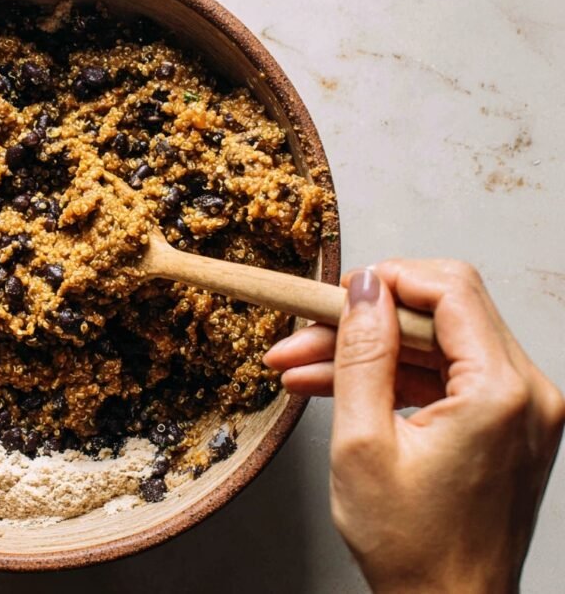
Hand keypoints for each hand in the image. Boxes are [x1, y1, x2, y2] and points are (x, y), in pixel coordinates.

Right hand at [265, 260, 564, 591]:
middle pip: (441, 314)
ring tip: (300, 367)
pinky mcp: (507, 424)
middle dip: (365, 320)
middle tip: (303, 334)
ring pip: (436, 345)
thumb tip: (363, 288)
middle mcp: (528, 392)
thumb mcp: (363, 444)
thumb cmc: (412, 548)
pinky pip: (446, 377)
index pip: (451, 289)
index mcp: (502, 392)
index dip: (388, 279)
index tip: (336, 293)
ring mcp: (522, 409)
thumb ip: (362, 354)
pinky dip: (393, 378)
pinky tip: (336, 388)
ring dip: (369, 351)